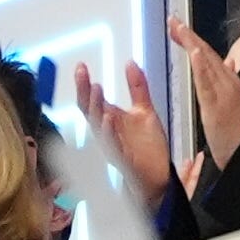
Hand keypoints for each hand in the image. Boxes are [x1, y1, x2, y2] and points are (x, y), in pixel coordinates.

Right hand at [86, 59, 182, 207]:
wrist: (159, 177)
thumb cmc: (147, 148)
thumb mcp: (144, 111)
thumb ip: (137, 88)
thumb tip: (130, 63)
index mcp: (109, 121)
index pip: (91, 100)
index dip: (84, 84)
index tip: (81, 66)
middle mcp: (106, 133)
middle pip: (89, 110)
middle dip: (84, 92)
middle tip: (82, 73)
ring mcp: (112, 147)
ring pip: (98, 126)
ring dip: (95, 108)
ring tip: (96, 89)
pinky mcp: (123, 160)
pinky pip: (112, 145)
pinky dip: (109, 132)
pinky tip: (109, 118)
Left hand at [172, 24, 239, 163]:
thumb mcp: (237, 101)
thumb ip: (231, 80)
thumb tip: (230, 61)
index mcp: (229, 82)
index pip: (209, 56)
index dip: (194, 40)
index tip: (179, 28)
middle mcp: (227, 82)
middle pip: (206, 53)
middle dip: (188, 36)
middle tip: (173, 20)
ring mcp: (222, 92)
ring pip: (206, 62)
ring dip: (192, 43)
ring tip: (178, 28)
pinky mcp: (216, 104)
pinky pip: (207, 82)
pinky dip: (200, 66)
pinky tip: (193, 52)